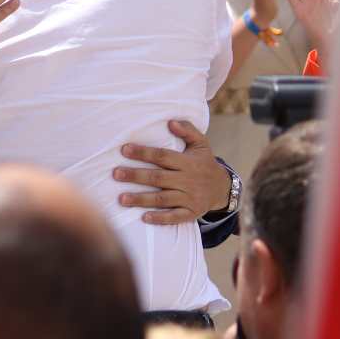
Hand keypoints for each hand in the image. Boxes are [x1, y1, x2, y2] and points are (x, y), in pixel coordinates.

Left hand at [115, 120, 230, 223]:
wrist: (223, 188)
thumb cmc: (204, 162)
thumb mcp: (201, 144)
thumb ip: (188, 130)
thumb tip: (171, 122)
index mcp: (187, 162)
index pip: (162, 156)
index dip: (143, 153)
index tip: (124, 150)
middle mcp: (188, 180)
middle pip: (158, 178)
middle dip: (135, 176)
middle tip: (116, 174)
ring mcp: (190, 198)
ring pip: (162, 199)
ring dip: (141, 199)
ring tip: (121, 199)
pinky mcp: (191, 213)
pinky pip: (175, 217)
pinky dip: (160, 218)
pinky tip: (144, 218)